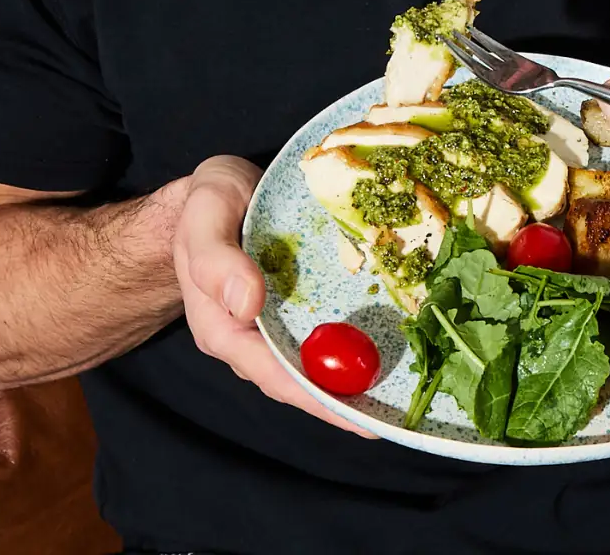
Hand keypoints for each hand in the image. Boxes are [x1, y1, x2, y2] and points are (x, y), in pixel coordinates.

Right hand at [172, 155, 374, 436]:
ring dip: (356, 374)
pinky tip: (394, 340)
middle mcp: (253, 336)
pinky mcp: (296, 303)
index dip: (316, 398)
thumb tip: (248, 304)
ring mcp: (277, 322)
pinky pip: (326, 328)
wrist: (212, 193)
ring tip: (405, 390)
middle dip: (346, 398)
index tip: (357, 416)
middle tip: (394, 415)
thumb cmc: (204, 207)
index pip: (272, 375)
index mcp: (224, 329)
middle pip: (301, 378)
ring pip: (317, 358)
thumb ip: (217, 260)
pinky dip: (355, 338)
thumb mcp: (205, 220)